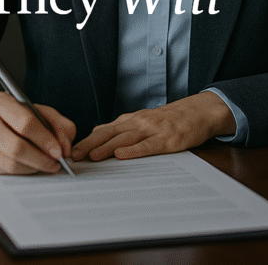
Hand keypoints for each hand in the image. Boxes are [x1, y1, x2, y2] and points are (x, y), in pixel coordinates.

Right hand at [0, 91, 75, 174]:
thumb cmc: (11, 117)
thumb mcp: (35, 110)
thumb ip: (57, 123)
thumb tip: (65, 146)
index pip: (25, 122)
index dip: (45, 140)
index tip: (59, 151)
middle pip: (17, 148)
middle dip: (41, 159)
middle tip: (55, 163)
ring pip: (11, 164)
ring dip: (34, 168)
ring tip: (44, 164)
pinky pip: (5, 173)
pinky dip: (22, 172)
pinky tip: (28, 165)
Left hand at [71, 91, 235, 161]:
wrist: (198, 112)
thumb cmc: (169, 120)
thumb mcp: (142, 121)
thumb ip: (122, 129)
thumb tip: (96, 136)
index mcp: (130, 121)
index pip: (103, 130)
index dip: (86, 140)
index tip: (70, 150)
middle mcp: (137, 123)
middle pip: (108, 133)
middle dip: (89, 144)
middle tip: (73, 156)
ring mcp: (152, 130)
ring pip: (124, 138)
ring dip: (106, 147)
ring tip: (91, 156)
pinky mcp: (167, 139)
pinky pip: (148, 145)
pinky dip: (133, 150)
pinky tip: (121, 155)